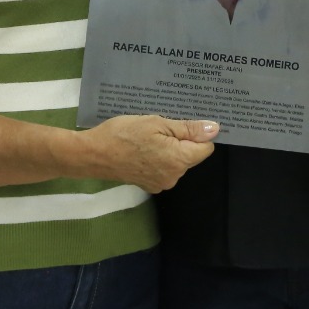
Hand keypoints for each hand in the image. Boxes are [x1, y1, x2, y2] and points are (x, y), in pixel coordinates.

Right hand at [79, 115, 217, 193]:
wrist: (93, 154)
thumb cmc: (124, 134)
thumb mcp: (157, 123)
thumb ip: (188, 129)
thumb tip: (214, 129)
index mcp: (179, 160)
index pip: (206, 148)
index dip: (199, 133)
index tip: (185, 123)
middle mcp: (174, 176)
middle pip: (191, 155)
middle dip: (182, 140)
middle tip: (162, 125)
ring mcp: (161, 183)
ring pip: (177, 161)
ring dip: (170, 148)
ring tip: (150, 136)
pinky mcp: (150, 185)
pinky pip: (164, 168)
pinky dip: (159, 158)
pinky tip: (143, 148)